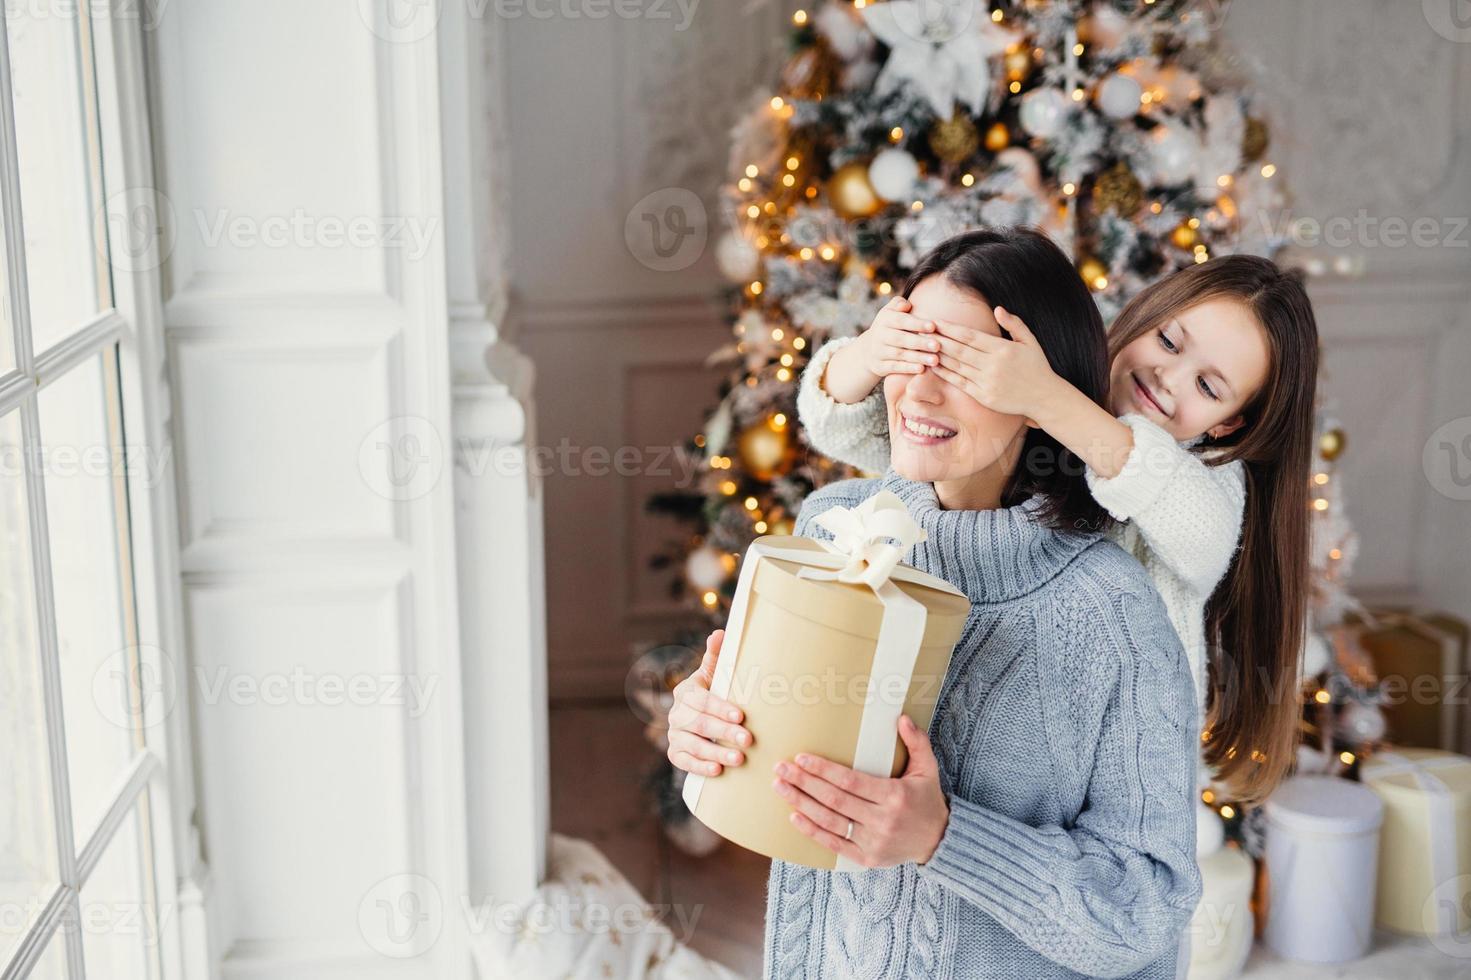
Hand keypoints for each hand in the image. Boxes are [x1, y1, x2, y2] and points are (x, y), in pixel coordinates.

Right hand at [666, 629, 752, 776]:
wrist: (699, 717)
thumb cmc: (714, 691)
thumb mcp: (714, 674)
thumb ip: (717, 656)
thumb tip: (720, 633)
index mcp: (686, 691)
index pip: (701, 700)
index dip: (719, 708)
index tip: (740, 716)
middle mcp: (676, 713)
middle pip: (699, 723)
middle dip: (724, 732)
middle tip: (748, 740)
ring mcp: (674, 734)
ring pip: (692, 744)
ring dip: (715, 753)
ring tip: (739, 759)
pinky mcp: (675, 753)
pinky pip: (683, 762)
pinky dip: (700, 767)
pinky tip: (718, 771)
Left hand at [771, 714, 949, 867]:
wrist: (938, 841)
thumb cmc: (927, 799)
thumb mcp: (928, 768)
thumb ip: (917, 742)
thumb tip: (902, 718)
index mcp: (895, 796)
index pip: (850, 781)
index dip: (823, 770)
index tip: (802, 758)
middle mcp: (882, 821)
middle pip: (834, 800)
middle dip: (804, 783)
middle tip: (781, 768)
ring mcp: (873, 843)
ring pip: (829, 822)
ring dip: (801, 803)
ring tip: (780, 787)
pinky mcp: (866, 859)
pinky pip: (834, 845)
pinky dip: (812, 831)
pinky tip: (794, 816)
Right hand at [821, 296, 940, 403]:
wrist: (868, 350)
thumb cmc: (890, 327)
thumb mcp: (891, 312)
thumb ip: (899, 304)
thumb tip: (906, 305)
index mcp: (885, 319)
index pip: (901, 320)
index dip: (917, 324)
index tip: (933, 326)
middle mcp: (879, 335)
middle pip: (901, 339)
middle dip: (920, 342)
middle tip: (937, 345)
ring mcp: (878, 352)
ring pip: (899, 354)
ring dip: (918, 357)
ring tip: (935, 360)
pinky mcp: (879, 366)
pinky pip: (894, 367)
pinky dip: (908, 368)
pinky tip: (922, 369)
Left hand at [929, 306, 1063, 422]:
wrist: (1045, 397)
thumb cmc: (1037, 367)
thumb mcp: (1030, 341)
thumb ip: (1013, 324)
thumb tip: (997, 309)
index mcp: (1002, 349)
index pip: (969, 336)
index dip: (950, 328)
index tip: (935, 322)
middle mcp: (992, 365)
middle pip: (958, 349)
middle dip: (938, 339)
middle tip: (921, 331)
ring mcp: (987, 382)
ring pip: (956, 365)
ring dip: (938, 355)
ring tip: (922, 346)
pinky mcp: (983, 396)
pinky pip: (959, 383)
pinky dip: (945, 374)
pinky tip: (933, 366)